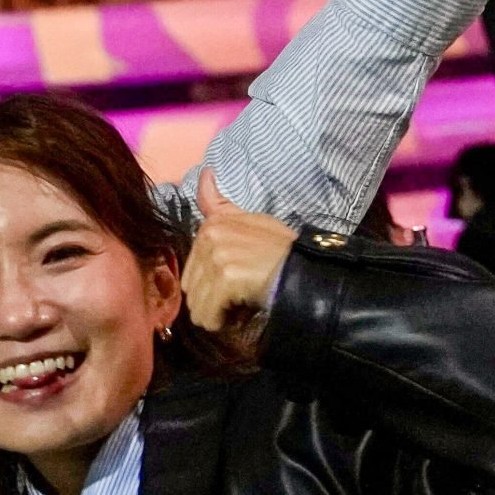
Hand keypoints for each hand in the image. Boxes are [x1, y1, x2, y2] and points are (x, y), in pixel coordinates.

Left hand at [182, 166, 291, 358]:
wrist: (304, 270)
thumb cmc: (280, 251)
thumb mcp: (252, 221)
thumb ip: (221, 204)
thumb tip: (205, 172)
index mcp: (213, 223)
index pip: (190, 266)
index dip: (206, 282)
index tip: (226, 287)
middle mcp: (210, 235)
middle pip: (191, 286)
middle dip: (210, 299)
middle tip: (236, 298)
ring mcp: (218, 255)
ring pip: (197, 302)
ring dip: (216, 312)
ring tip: (239, 306)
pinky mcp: (226, 276)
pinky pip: (208, 313)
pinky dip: (221, 321)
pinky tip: (238, 316)